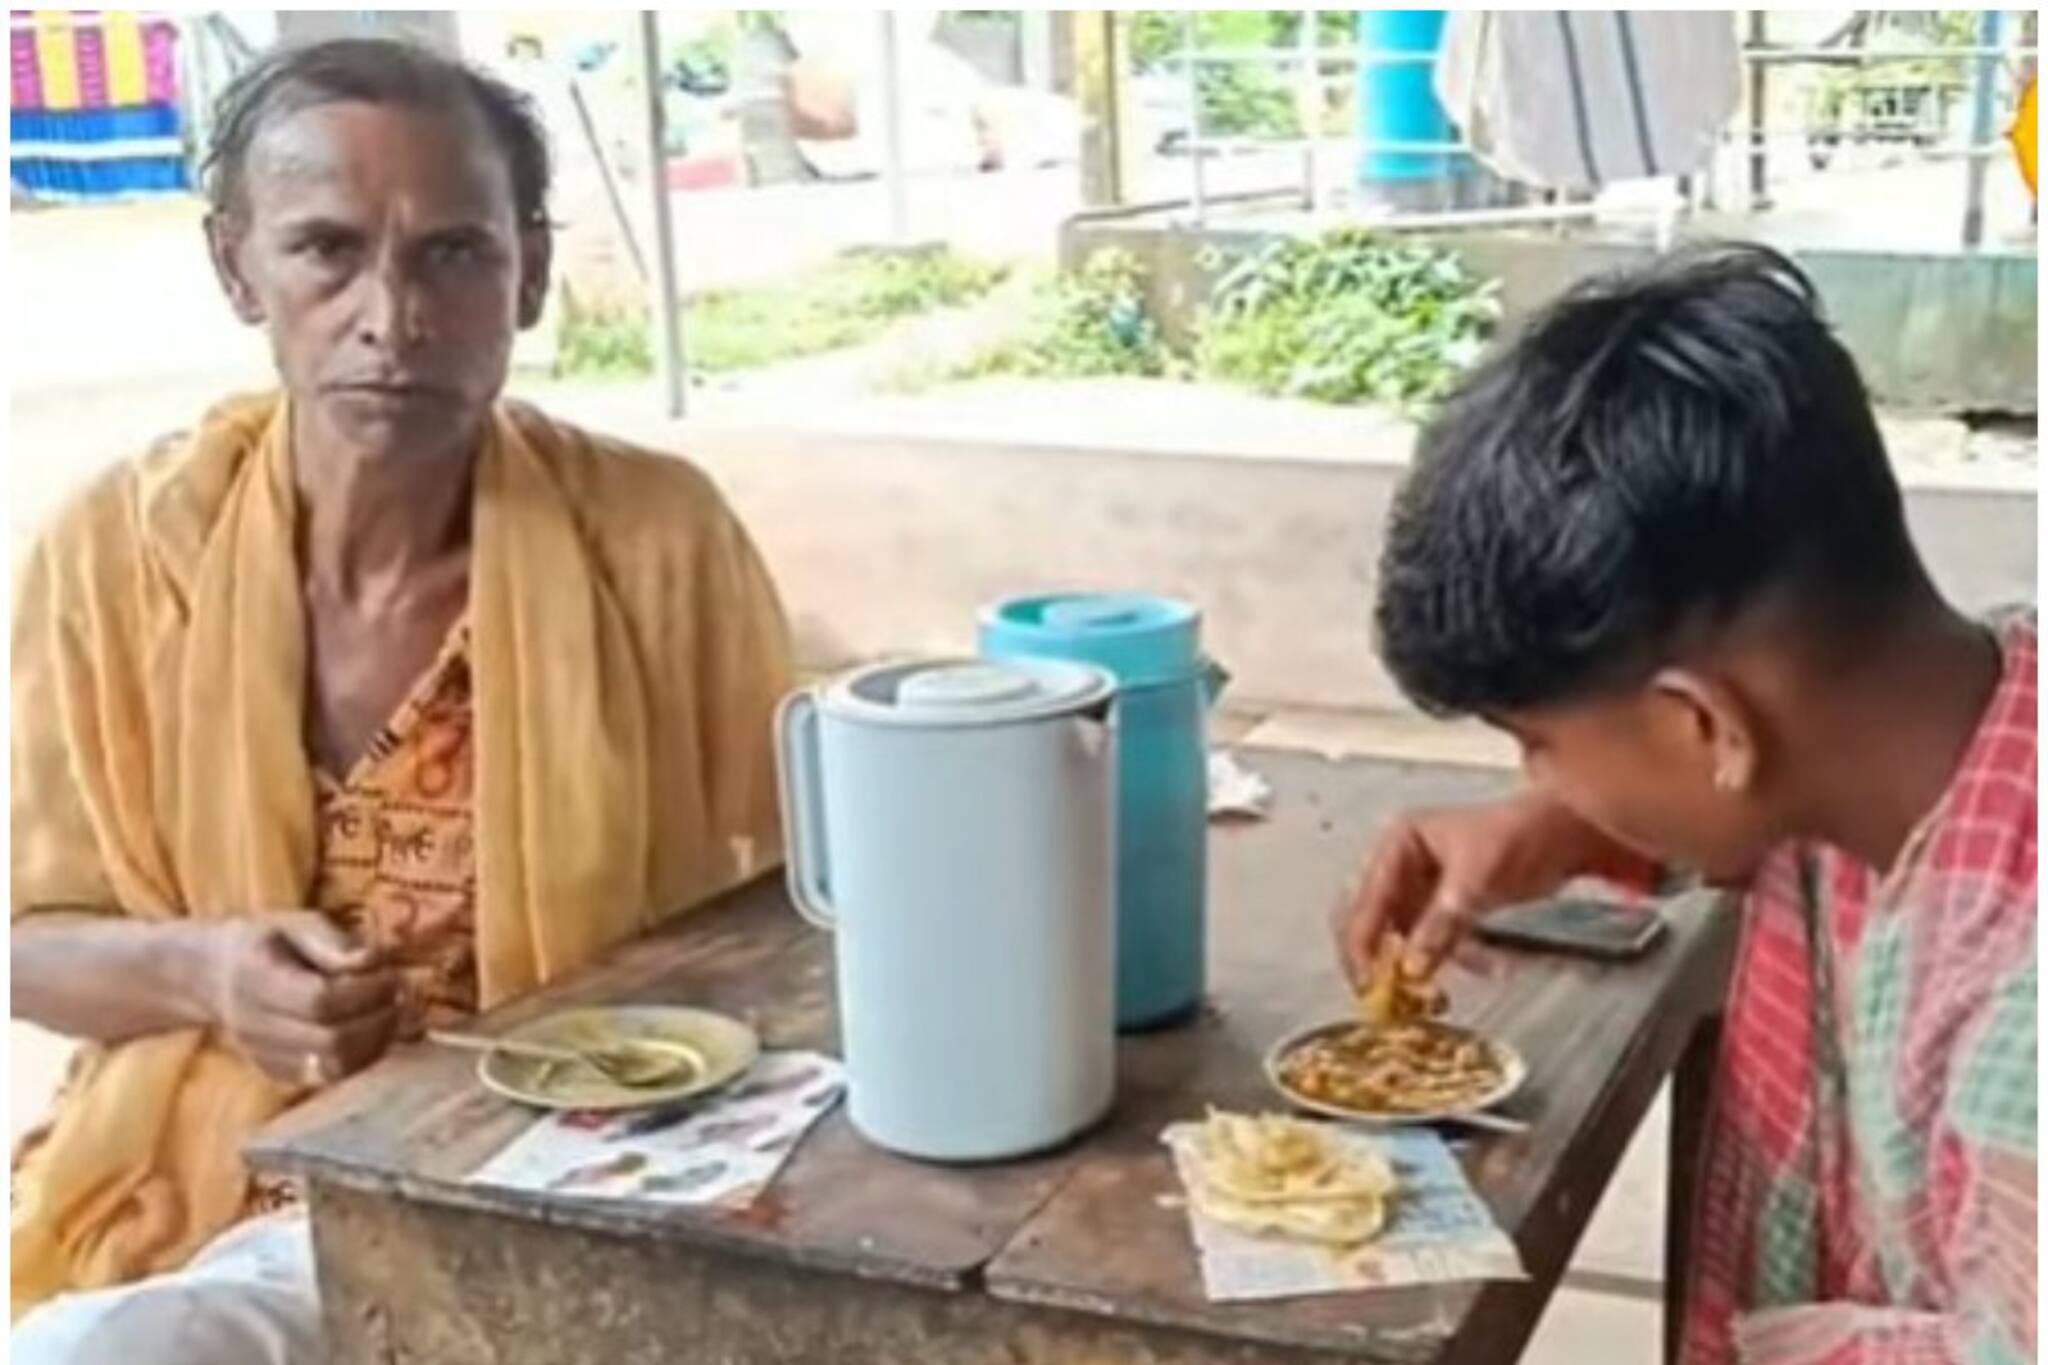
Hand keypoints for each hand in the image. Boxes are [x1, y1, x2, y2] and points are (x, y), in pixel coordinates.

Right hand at [200, 912, 399, 1087]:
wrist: (217, 977)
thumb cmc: (269, 942)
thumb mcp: (298, 924)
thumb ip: (335, 943)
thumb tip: (374, 961)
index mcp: (255, 980)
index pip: (319, 1001)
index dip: (366, 990)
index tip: (391, 972)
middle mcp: (255, 1027)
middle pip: (331, 1041)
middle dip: (378, 1017)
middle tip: (401, 992)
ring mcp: (266, 1057)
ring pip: (335, 1067)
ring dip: (377, 1040)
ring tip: (393, 1009)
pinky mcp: (282, 1075)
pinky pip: (332, 1075)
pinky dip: (364, 1055)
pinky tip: (376, 1028)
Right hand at [1331, 790, 1631, 985]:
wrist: (1566, 833)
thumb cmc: (1518, 837)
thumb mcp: (1475, 878)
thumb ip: (1441, 923)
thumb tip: (1411, 969)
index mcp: (1398, 844)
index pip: (1366, 902)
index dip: (1362, 945)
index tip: (1368, 984)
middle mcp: (1402, 864)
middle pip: (1375, 921)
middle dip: (1384, 960)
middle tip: (1391, 998)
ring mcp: (1424, 886)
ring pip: (1406, 936)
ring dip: (1422, 965)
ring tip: (1439, 995)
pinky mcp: (1448, 905)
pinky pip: (1438, 941)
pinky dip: (1457, 958)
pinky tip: (1488, 966)